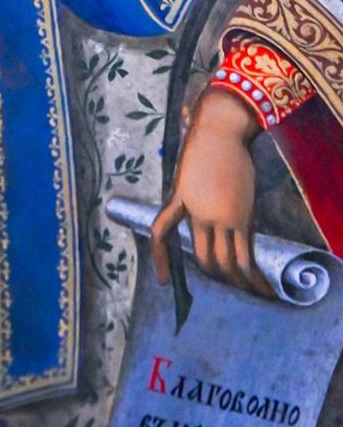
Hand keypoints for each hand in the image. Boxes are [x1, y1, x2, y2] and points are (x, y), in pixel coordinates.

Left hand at [150, 89, 272, 296]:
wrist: (221, 132)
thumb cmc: (207, 144)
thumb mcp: (191, 171)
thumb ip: (196, 195)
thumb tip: (213, 217)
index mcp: (179, 201)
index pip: (161, 234)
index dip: (161, 260)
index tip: (163, 281)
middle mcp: (198, 215)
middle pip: (204, 258)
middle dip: (216, 275)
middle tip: (230, 284)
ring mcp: (220, 218)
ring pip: (226, 262)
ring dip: (238, 282)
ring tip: (252, 294)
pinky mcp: (242, 218)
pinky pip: (246, 256)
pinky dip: (254, 276)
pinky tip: (265, 288)